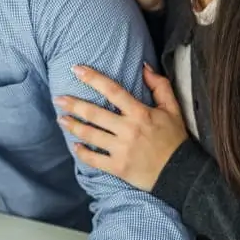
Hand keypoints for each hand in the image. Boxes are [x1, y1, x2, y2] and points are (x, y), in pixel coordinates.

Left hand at [55, 64, 187, 191]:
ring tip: (61, 119)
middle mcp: (128, 130)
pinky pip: (94, 159)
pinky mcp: (118, 167)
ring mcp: (121, 150)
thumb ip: (160, 86)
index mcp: (140, 113)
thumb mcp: (173, 109)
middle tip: (58, 98)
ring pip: (91, 135)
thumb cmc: (175, 139)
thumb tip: (144, 66)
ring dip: (73, 126)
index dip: (93, 78)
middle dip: (74, 104)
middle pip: (95, 113)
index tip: (76, 69)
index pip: (113, 90)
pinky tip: (75, 146)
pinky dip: (82, 153)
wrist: (181, 172)